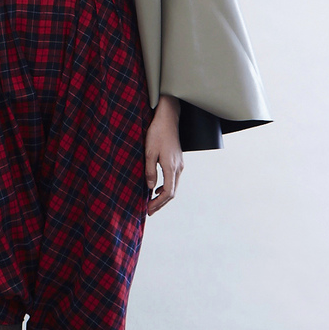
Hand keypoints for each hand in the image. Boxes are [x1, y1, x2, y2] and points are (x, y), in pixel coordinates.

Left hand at [145, 97, 183, 214]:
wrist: (167, 118)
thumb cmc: (157, 133)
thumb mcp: (149, 152)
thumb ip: (149, 171)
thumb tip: (150, 188)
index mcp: (171, 167)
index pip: (168, 192)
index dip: (158, 203)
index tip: (148, 209)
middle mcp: (178, 168)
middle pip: (172, 193)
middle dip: (161, 203)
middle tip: (149, 211)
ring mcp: (180, 164)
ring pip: (174, 186)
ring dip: (163, 196)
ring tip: (151, 202)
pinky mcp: (178, 161)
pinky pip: (173, 179)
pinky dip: (166, 187)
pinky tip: (157, 189)